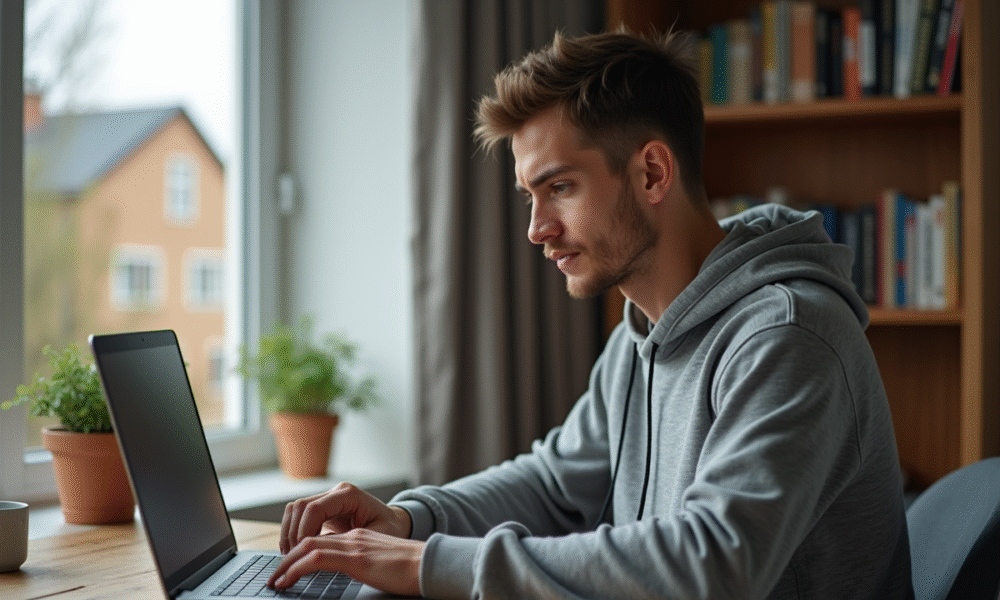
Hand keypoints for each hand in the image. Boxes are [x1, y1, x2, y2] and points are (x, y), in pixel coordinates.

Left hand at [268, 529, 423, 595]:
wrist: (430, 564)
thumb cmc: (412, 569)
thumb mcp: (382, 564)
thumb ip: (365, 564)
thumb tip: (354, 575)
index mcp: (359, 538)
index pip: (321, 540)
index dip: (300, 554)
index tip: (288, 570)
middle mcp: (353, 537)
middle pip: (309, 541)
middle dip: (287, 559)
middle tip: (275, 577)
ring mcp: (354, 545)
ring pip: (308, 548)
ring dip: (286, 565)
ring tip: (276, 581)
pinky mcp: (356, 558)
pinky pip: (317, 559)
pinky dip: (296, 569)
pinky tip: (288, 581)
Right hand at [278, 482, 412, 553]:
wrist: (395, 522)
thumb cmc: (389, 529)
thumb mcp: (374, 537)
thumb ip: (348, 541)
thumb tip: (321, 551)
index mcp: (349, 495)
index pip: (315, 508)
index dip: (304, 531)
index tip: (302, 551)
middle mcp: (336, 492)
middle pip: (300, 506)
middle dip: (293, 533)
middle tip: (293, 557)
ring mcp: (328, 498)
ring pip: (295, 509)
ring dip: (289, 532)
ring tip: (291, 554)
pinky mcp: (323, 508)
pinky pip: (299, 515)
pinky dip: (292, 531)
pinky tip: (295, 549)